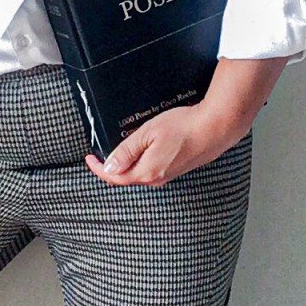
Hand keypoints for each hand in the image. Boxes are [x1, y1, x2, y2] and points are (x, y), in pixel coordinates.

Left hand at [84, 102, 247, 187]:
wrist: (215, 128)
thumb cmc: (184, 127)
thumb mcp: (147, 134)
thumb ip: (126, 152)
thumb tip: (109, 168)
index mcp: (147, 172)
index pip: (115, 177)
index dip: (98, 169)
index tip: (89, 158)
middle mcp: (157, 179)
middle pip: (126, 177)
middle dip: (111, 168)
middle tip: (99, 154)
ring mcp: (168, 175)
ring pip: (139, 174)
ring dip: (126, 165)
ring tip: (118, 151)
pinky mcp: (176, 169)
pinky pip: (151, 170)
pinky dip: (140, 162)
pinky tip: (141, 150)